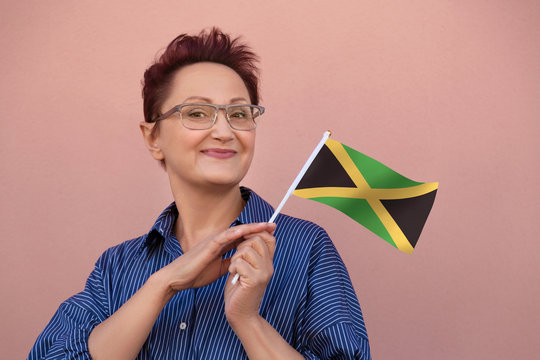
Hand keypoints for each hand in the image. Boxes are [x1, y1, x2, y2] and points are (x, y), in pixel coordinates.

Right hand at [157, 223, 274, 296]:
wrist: (177, 279)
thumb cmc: (195, 274)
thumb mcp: (218, 270)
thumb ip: (229, 263)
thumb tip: (241, 263)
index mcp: (221, 246)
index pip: (242, 237)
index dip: (256, 234)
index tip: (271, 233)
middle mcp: (219, 240)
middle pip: (242, 231)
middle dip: (258, 228)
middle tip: (274, 225)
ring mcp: (213, 241)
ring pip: (235, 231)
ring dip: (251, 227)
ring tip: (265, 225)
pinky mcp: (208, 246)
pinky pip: (224, 237)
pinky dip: (235, 233)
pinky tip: (246, 230)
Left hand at [224, 224, 275, 326]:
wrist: (241, 314)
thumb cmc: (240, 290)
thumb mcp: (247, 268)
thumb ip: (250, 253)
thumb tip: (249, 235)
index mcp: (268, 262)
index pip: (269, 237)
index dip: (255, 234)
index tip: (244, 242)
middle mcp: (269, 266)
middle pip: (256, 240)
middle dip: (241, 246)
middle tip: (237, 260)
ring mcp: (263, 272)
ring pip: (246, 249)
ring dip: (235, 257)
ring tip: (235, 269)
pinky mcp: (254, 280)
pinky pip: (239, 262)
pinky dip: (232, 267)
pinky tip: (234, 276)